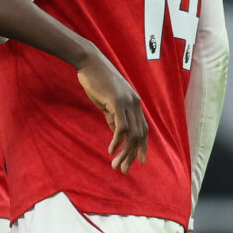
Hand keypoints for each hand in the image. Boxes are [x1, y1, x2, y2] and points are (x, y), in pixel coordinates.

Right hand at [74, 51, 148, 172]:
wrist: (89, 62)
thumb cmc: (96, 81)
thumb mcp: (107, 102)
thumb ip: (113, 117)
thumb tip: (117, 133)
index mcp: (134, 103)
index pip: (143, 129)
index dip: (143, 146)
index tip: (140, 161)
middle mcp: (135, 104)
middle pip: (140, 135)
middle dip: (133, 155)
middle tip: (124, 169)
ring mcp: (128, 102)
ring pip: (132, 134)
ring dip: (125, 152)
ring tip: (116, 165)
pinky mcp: (117, 102)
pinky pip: (121, 127)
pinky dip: (117, 141)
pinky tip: (111, 150)